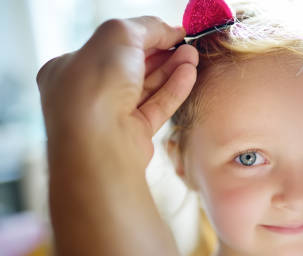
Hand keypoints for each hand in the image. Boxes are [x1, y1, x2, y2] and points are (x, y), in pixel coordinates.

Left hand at [37, 16, 197, 167]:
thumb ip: (146, 27)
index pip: (110, 46)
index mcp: (70, 68)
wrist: (100, 145)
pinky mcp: (132, 135)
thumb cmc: (95, 87)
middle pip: (131, 67)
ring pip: (146, 88)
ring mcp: (111, 116)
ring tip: (193, 55)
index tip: (170, 31)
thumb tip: (169, 29)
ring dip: (171, 69)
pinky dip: (174, 90)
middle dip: (161, 52)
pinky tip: (190, 74)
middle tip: (186, 43)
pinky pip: (156, 107)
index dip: (142, 35)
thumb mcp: (119, 35)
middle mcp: (88, 93)